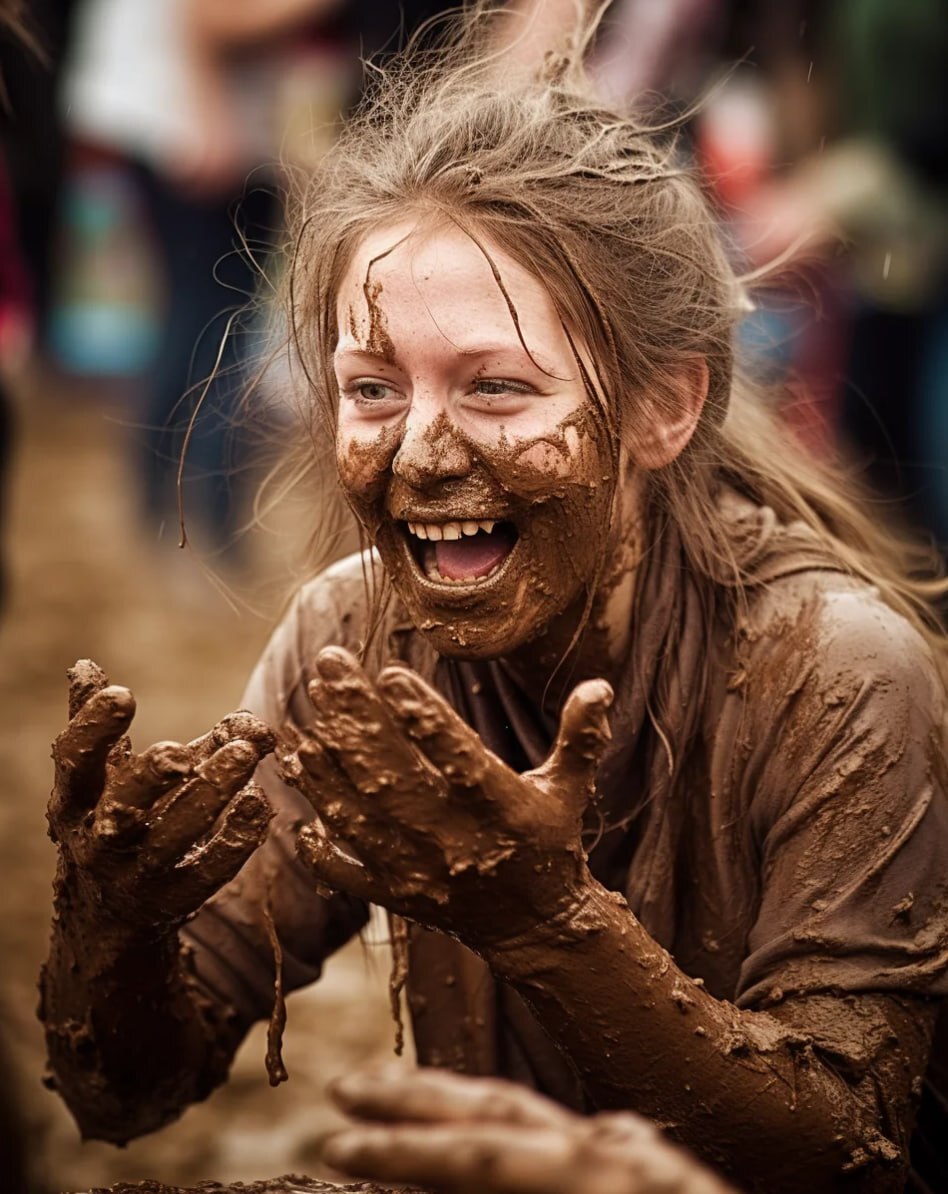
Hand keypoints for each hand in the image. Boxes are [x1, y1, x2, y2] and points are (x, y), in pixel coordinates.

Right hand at [49, 659, 274, 934]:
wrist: (107, 916)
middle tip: (183, 746)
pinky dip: (236, 838)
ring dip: (210, 793)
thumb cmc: (109, 819)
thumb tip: (86, 664)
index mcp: (76, 801)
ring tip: (245, 752)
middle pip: (121, 810)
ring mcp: (139, 875)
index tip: (122, 694)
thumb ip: (103, 723)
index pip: (74, 762)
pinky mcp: (178, 900)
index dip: (92, 729)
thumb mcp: (100, 774)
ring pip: (173, 839)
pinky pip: (210, 871)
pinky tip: (259, 803)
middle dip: (152, 776)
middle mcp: (100, 841)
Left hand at [280, 646, 612, 951]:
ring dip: (325, 769)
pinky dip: (316, 842)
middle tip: (329, 664)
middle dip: (356, 717)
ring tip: (299, 720)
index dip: (426, 719)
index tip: (392, 674)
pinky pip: (346, 870)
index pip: (459, 758)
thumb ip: (580, 738)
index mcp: (502, 808)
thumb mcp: (570, 789)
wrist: (535, 927)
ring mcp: (420, 871)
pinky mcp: (395, 895)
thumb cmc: (550, 841)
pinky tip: (293, 801)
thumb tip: (599, 685)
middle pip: (395, 775)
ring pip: (360, 817)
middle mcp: (456, 840)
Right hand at [324, 1066, 734, 1193]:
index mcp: (604, 1177)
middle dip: (416, 1097)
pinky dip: (515, 1131)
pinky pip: (570, 1138)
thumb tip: (469, 1169)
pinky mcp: (650, 1171)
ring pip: (532, 1114)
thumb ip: (524, 1176)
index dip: (403, 1151)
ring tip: (398, 1095)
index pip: (482, 1155)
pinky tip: (489, 1129)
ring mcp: (637, 1157)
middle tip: (345, 1087)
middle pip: (500, 1109)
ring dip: (459, 1104)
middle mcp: (619, 1152)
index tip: (333, 1144)